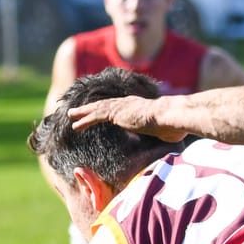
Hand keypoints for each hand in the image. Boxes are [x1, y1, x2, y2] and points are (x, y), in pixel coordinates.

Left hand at [66, 95, 189, 140]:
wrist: (170, 116)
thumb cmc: (172, 125)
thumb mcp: (163, 131)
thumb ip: (159, 134)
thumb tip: (166, 140)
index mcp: (137, 107)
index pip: (117, 107)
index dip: (106, 109)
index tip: (98, 113)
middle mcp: (127, 104)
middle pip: (103, 105)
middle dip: (89, 109)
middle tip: (77, 111)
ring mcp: (121, 107)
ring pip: (96, 109)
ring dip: (82, 113)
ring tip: (70, 115)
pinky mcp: (116, 113)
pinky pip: (96, 116)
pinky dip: (84, 119)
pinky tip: (74, 124)